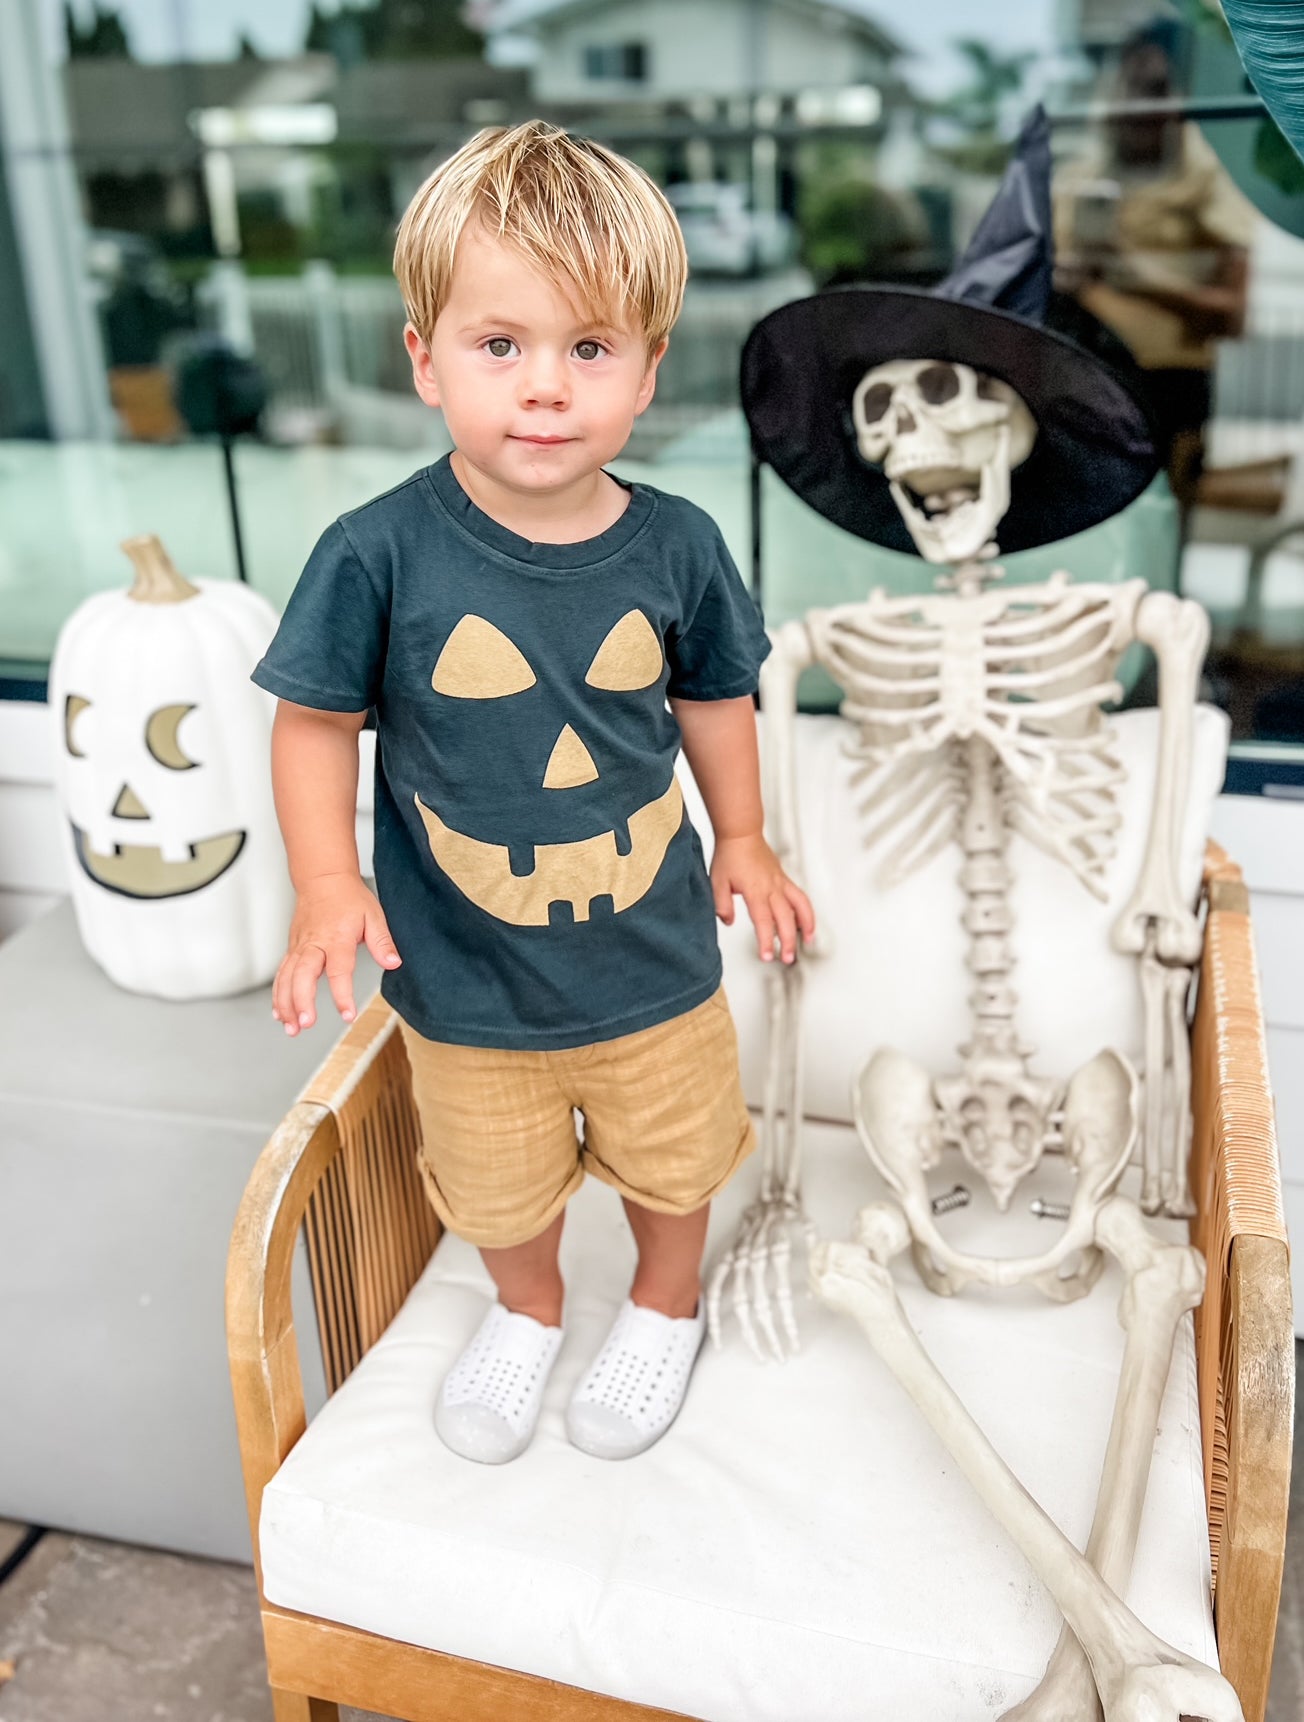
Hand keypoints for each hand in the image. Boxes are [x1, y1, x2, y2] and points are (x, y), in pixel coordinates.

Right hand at [273, 873, 400, 1035]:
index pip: (338, 970)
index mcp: (336, 938)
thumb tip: (393, 962)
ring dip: (286, 1004)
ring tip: (292, 1027)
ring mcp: (299, 947)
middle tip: (306, 1022)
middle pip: (302, 975)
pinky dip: (278, 995)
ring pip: (286, 978)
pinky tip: (281, 1013)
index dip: (342, 994)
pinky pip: (281, 974)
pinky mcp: (292, 949)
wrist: (323, 879)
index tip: (347, 1014)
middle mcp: (314, 944)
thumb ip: (382, 942)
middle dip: (301, 1001)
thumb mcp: (374, 916)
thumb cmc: (348, 897)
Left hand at [710, 833, 814, 964]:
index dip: (766, 941)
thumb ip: (721, 904)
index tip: (768, 956)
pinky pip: (799, 897)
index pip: (763, 921)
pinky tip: (805, 921)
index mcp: (755, 890)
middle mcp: (772, 887)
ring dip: (806, 925)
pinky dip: (805, 911)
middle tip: (786, 958)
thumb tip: (728, 921)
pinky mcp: (783, 879)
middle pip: (785, 919)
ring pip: (800, 906)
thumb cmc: (730, 854)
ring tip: (808, 941)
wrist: (741, 833)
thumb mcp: (717, 882)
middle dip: (787, 941)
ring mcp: (780, 883)